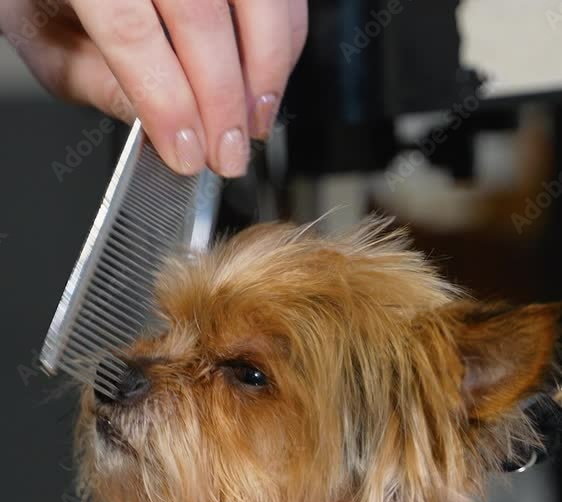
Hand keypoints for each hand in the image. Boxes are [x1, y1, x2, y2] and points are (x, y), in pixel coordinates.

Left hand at [0, 0, 307, 175]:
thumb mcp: (40, 33)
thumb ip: (93, 80)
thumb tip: (152, 125)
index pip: (131, 30)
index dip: (167, 102)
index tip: (187, 154)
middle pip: (201, 14)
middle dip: (223, 100)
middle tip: (228, 155)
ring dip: (265, 70)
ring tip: (254, 124)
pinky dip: (282, 37)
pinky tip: (265, 80)